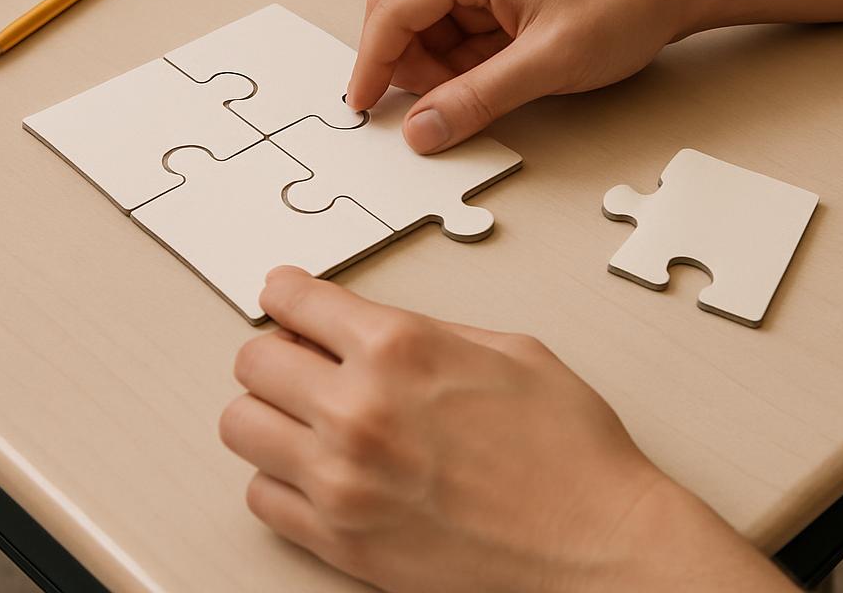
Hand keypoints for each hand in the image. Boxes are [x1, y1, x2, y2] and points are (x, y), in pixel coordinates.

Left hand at [220, 268, 791, 592]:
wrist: (601, 551)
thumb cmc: (570, 454)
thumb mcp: (507, 349)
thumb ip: (423, 330)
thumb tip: (368, 326)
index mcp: (399, 347)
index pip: (293, 300)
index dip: (285, 292)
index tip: (284, 296)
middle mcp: (358, 409)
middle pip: (252, 361)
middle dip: (276, 351)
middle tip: (301, 358)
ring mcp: (342, 480)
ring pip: (241, 426)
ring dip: (269, 412)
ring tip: (305, 416)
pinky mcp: (341, 540)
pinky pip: (262, 497)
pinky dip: (279, 477)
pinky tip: (318, 469)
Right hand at [347, 0, 685, 152]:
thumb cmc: (619, 6)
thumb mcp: (547, 63)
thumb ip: (477, 98)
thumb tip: (421, 130)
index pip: (392, 11)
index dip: (371, 64)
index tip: (363, 108)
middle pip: (396, 16)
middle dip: (403, 67)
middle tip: (429, 109)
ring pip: (421, 31)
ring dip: (434, 71)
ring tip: (479, 93)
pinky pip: (449, 37)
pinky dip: (455, 68)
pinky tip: (488, 82)